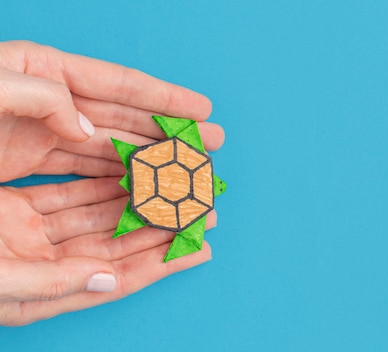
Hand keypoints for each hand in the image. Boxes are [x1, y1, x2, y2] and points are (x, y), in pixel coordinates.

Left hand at [0, 40, 223, 181]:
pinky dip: (112, 179)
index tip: (203, 109)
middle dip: (168, 130)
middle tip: (209, 143)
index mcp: (43, 69)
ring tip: (183, 169)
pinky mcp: (28, 160)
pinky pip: (81, 170)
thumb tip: (87, 130)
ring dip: (147, 158)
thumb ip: (43, 99)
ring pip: (107, 146)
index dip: (164, 97)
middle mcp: (50, 100)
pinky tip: (139, 186)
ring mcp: (41, 131)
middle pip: (122, 116)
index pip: (118, 83)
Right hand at [0, 177, 216, 325]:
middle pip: (118, 244)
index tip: (201, 249)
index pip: (122, 278)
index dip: (163, 264)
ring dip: (134, 203)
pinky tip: (126, 174)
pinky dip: (96, 184)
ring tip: (171, 189)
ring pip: (97, 216)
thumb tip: (108, 277)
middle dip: (160, 228)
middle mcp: (47, 265)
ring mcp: (33, 236)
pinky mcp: (16, 211)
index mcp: (48, 293)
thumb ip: (53, 282)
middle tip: (199, 212)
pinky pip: (67, 194)